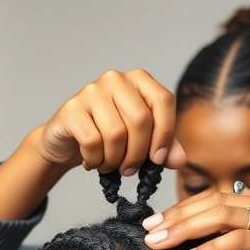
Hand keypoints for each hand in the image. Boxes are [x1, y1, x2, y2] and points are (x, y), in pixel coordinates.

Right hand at [36, 69, 186, 173]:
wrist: (68, 143)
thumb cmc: (109, 139)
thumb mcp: (142, 143)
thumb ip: (164, 148)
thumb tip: (180, 160)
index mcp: (139, 80)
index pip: (164, 100)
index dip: (165, 134)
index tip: (158, 159)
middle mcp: (116, 79)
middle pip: (140, 120)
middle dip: (138, 154)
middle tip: (130, 170)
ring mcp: (91, 91)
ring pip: (116, 134)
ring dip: (115, 160)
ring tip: (109, 165)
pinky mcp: (72, 109)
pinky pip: (93, 142)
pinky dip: (95, 160)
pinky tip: (92, 162)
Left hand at [142, 188, 249, 249]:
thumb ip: (226, 237)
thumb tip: (183, 231)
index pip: (214, 198)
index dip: (181, 209)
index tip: (152, 224)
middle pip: (215, 203)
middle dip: (177, 218)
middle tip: (148, 234)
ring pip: (223, 217)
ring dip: (186, 230)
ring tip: (159, 245)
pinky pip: (237, 240)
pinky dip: (209, 249)